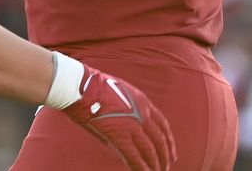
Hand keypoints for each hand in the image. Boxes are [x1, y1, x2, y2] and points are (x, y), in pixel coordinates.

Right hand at [58, 62, 176, 170]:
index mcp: (143, 102)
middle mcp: (142, 114)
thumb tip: (129, 129)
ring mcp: (132, 126)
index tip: (171, 151)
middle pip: (160, 140)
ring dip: (155, 165)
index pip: (163, 125)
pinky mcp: (119, 137)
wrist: (81, 88)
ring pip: (150, 151)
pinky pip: (134, 157)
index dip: (169, 141)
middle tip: (166, 166)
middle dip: (165, 156)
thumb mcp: (120, 93)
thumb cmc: (93, 88)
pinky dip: (141, 168)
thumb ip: (129, 110)